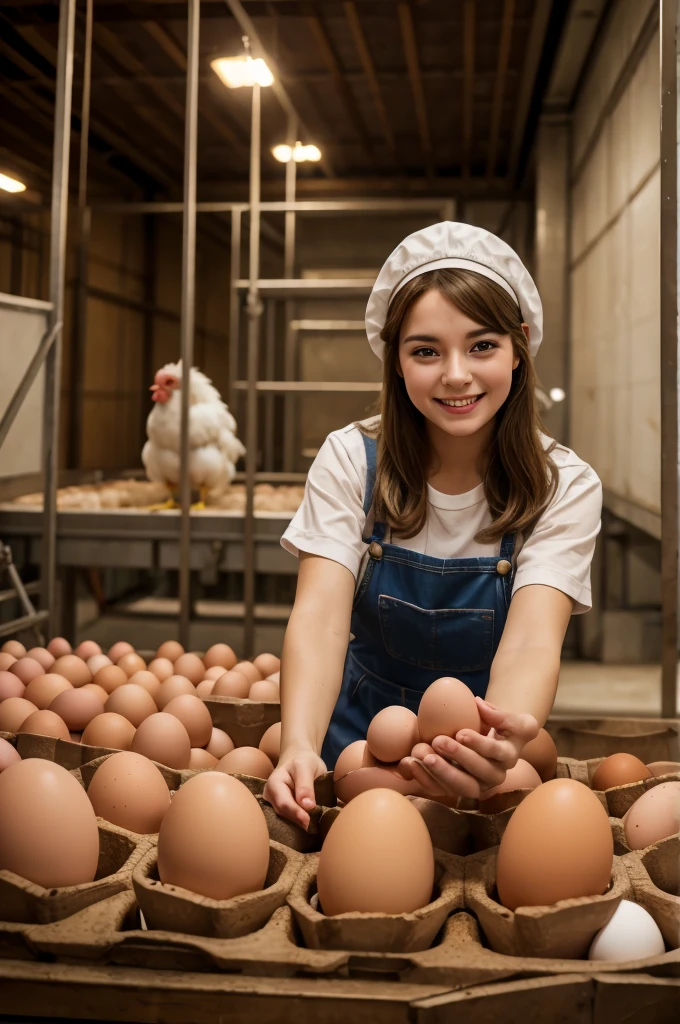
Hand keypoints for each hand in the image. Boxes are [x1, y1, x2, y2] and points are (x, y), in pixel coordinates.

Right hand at [262, 747, 326, 829]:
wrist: (301, 759)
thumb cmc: (304, 762)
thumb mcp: (306, 767)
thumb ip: (306, 785)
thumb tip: (307, 806)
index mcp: (274, 783)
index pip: (284, 802)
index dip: (296, 813)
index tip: (308, 821)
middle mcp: (270, 795)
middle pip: (283, 812)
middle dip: (297, 820)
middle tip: (312, 826)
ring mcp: (273, 802)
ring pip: (285, 817)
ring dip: (297, 822)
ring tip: (311, 825)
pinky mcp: (280, 808)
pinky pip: (287, 817)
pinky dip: (297, 821)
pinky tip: (306, 823)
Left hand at [399, 697, 539, 801]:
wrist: (492, 744)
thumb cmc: (503, 727)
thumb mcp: (510, 719)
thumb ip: (500, 714)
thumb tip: (478, 704)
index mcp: (508, 757)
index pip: (495, 752)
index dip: (478, 743)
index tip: (460, 732)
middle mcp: (495, 776)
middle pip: (478, 772)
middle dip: (458, 757)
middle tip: (438, 741)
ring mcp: (476, 786)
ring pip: (460, 787)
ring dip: (440, 772)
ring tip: (423, 755)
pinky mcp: (457, 791)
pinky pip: (441, 790)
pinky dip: (424, 778)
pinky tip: (410, 763)